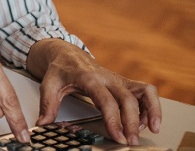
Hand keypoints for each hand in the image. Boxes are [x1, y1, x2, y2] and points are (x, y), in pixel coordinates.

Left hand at [29, 40, 161, 145]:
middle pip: (128, 99)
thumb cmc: (60, 70)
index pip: (106, 101)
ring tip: (151, 129)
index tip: (118, 136)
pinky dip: (151, 106)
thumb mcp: (48, 85)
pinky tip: (146, 122)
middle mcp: (108, 78)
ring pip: (144, 91)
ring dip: (152, 110)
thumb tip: (43, 124)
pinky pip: (145, 92)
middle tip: (131, 141)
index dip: (114, 119)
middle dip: (132, 122)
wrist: (67, 54)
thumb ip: (47, 105)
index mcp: (89, 78)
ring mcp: (118, 80)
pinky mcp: (125, 83)